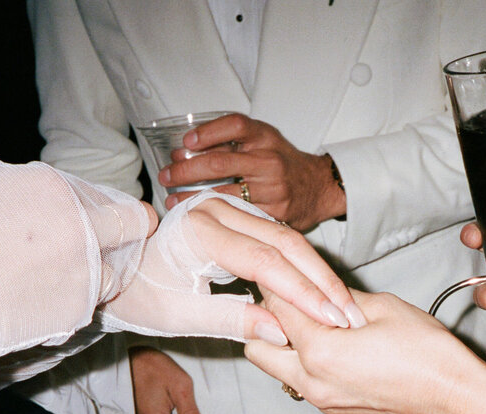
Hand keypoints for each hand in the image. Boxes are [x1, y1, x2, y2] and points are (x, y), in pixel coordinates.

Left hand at [102, 193, 365, 342]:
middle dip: (322, 282)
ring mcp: (230, 210)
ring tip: (346, 308)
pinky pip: (281, 239)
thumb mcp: (180, 315)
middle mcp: (217, 210)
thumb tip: (283, 332)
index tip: (331, 320)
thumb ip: (231, 321)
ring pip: (289, 238)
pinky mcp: (240, 218)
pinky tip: (325, 292)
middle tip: (350, 316)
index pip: (264, 262)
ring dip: (320, 274)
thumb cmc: (141, 293)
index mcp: (199, 229)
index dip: (302, 293)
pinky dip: (306, 267)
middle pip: (286, 242)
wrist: (119, 268)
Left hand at [159, 114, 344, 230]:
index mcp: (265, 137)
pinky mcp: (274, 213)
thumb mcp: (263, 141)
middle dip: (185, 171)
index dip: (207, 132)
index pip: (234, 125)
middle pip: (220, 163)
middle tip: (166, 176)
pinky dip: (214, 215)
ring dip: (192, 198)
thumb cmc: (283, 162)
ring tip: (173, 200)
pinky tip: (198, 216)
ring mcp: (272, 189)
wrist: (319, 186)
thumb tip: (184, 150)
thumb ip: (230, 142)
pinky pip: (237, 214)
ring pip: (224, 194)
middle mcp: (269, 160)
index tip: (185, 142)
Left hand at [245, 288, 482, 413]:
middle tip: (294, 302)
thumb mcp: (380, 306)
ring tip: (314, 323)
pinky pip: (300, 380)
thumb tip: (314, 285)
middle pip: (259, 347)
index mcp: (319, 352)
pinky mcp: (333, 407)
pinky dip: (303, 361)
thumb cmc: (426, 352)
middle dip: (269, 321)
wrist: (452, 393)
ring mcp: (321, 399)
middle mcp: (311, 381)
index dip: (279, 284)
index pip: (277, 309)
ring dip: (284, 344)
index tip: (283, 272)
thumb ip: (335, 295)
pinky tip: (331, 343)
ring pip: (276, 367)